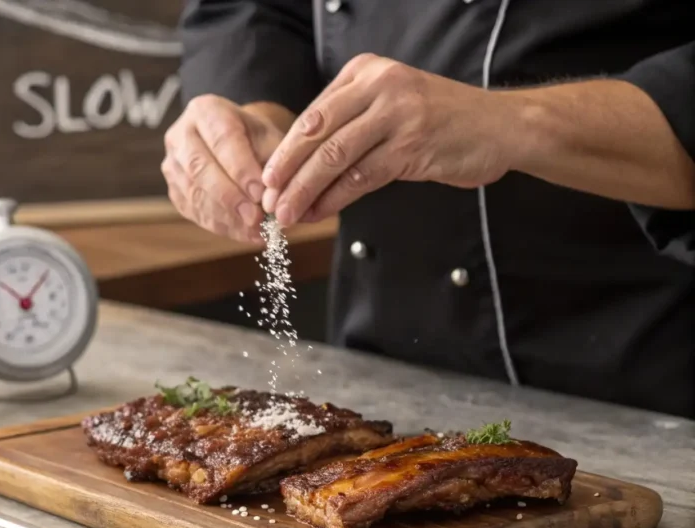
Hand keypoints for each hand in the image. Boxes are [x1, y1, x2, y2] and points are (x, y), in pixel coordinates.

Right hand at [162, 96, 291, 242]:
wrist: (234, 144)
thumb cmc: (255, 139)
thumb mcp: (270, 139)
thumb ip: (274, 166)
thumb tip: (273, 203)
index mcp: (205, 110)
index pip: (222, 139)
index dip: (241, 168)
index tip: (260, 193)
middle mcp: (180, 135)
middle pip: (200, 167)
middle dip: (230, 197)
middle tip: (256, 218)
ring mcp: (172, 164)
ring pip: (194, 193)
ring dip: (226, 216)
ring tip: (256, 231)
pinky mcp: (173, 190)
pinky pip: (194, 211)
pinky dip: (221, 226)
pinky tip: (246, 234)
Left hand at [262, 54, 514, 225]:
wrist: (501, 126)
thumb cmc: (440, 122)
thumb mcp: (389, 107)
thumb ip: (348, 126)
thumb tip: (297, 167)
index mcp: (365, 72)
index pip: (312, 115)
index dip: (285, 152)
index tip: (265, 181)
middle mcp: (379, 85)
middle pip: (316, 134)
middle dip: (286, 172)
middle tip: (268, 202)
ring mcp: (397, 113)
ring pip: (334, 157)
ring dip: (305, 191)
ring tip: (287, 214)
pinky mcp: (412, 144)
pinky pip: (361, 176)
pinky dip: (335, 198)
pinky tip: (320, 213)